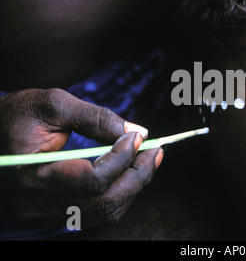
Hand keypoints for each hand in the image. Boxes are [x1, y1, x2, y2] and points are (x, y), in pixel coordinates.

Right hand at [0, 88, 162, 226]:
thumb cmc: (18, 115)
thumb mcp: (54, 104)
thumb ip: (97, 118)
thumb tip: (139, 131)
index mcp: (30, 175)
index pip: (91, 179)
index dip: (123, 157)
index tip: (139, 136)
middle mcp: (34, 205)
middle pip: (103, 201)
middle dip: (137, 176)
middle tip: (156, 151)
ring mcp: (42, 214)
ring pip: (104, 213)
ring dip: (133, 187)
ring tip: (148, 160)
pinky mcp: (53, 213)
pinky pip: (97, 213)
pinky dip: (119, 195)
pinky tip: (130, 173)